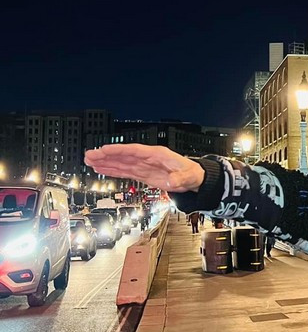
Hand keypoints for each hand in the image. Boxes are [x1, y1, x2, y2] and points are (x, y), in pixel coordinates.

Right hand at [84, 144, 205, 192]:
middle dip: (106, 155)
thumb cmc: (191, 173)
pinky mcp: (142, 174)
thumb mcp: (188, 176)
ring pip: (121, 163)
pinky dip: (112, 170)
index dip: (118, 150)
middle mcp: (147, 158)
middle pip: (123, 155)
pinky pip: (124, 171)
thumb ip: (179, 178)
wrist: (193, 178)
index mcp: (156, 154)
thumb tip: (171, 181)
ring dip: (105, 162)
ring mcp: (143, 166)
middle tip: (89, 155)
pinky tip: (101, 169)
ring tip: (89, 161)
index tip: (104, 150)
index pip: (133, 150)